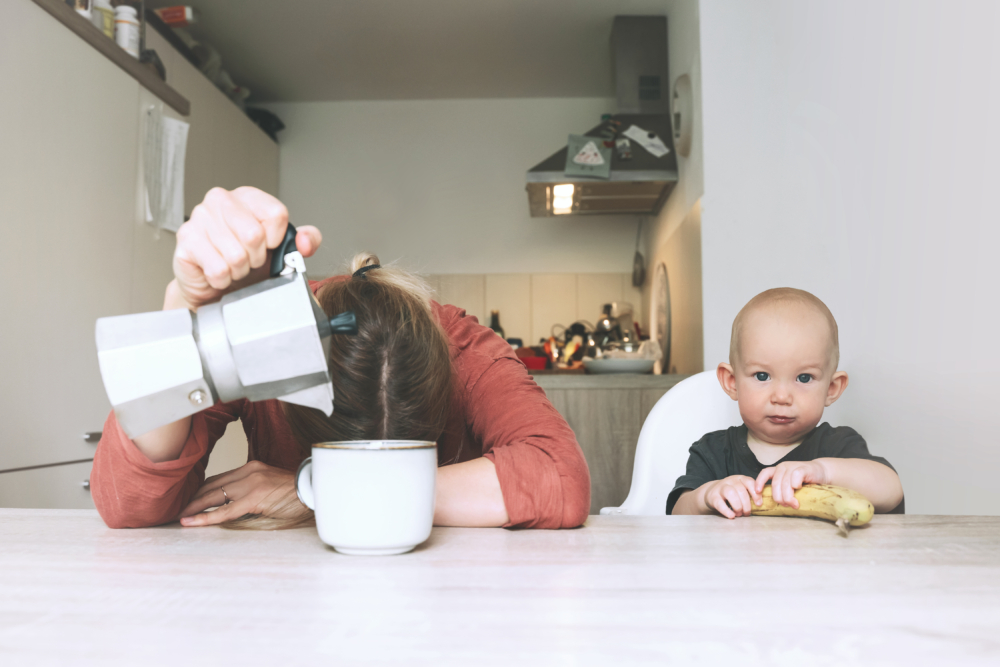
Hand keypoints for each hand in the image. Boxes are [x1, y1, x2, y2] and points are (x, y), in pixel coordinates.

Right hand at [171, 187, 322, 308]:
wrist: (216, 285)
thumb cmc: (247, 261)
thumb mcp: (282, 248)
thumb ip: (305, 240)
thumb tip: (305, 242)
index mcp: (247, 196)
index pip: (276, 214)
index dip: (276, 238)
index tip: (269, 245)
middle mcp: (220, 200)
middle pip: (254, 235)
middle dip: (256, 257)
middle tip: (248, 259)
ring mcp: (199, 218)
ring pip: (236, 255)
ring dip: (239, 270)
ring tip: (233, 266)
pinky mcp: (186, 241)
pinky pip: (218, 269)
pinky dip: (223, 279)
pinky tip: (218, 272)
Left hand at [178, 460, 308, 526]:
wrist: (313, 491)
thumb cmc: (295, 493)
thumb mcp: (269, 486)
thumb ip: (252, 490)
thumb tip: (235, 503)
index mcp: (252, 467)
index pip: (219, 478)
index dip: (201, 490)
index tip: (189, 499)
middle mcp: (249, 472)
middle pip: (212, 485)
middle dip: (193, 498)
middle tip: (178, 509)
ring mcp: (250, 484)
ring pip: (213, 496)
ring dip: (194, 507)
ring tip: (180, 517)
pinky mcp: (253, 498)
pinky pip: (224, 511)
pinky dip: (205, 517)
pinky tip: (192, 522)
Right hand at [701, 475, 761, 518]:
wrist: (712, 492)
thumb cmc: (732, 494)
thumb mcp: (741, 490)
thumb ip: (750, 494)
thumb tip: (764, 506)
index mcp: (740, 479)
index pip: (749, 482)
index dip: (755, 493)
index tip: (759, 504)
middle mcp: (730, 481)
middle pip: (741, 490)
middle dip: (746, 504)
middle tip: (747, 513)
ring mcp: (720, 487)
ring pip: (730, 493)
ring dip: (737, 506)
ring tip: (739, 514)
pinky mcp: (713, 496)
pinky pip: (720, 503)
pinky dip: (726, 510)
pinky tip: (731, 516)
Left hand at [755, 460, 828, 508]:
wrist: (822, 472)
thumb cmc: (805, 481)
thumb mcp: (790, 485)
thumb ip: (782, 490)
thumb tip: (774, 504)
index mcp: (777, 470)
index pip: (765, 473)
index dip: (759, 482)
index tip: (757, 492)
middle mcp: (783, 467)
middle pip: (775, 484)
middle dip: (779, 498)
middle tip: (786, 506)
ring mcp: (793, 466)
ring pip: (785, 483)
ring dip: (788, 496)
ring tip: (794, 504)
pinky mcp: (803, 468)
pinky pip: (795, 476)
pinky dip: (795, 484)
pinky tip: (799, 489)